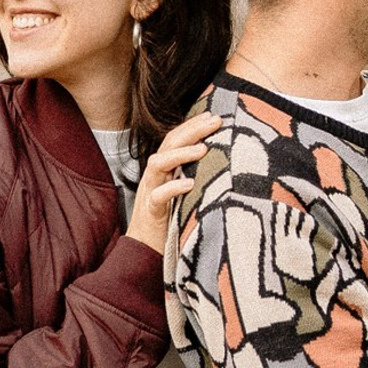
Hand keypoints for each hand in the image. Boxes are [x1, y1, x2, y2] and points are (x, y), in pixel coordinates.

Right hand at [126, 111, 222, 253]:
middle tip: (215, 121)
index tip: (213, 115)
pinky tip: (190, 183)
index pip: (174, 139)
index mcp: (163, 171)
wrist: (143, 252)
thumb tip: (225, 164)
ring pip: (158, 164)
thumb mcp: (184, 194)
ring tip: (203, 149)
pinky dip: (172, 188)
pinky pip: (158, 197)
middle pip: (168, 144)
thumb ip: (195, 177)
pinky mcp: (151, 213)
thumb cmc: (169, 221)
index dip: (192, 126)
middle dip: (192, 130)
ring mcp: (150, 193)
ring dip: (181, 154)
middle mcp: (154, 177)